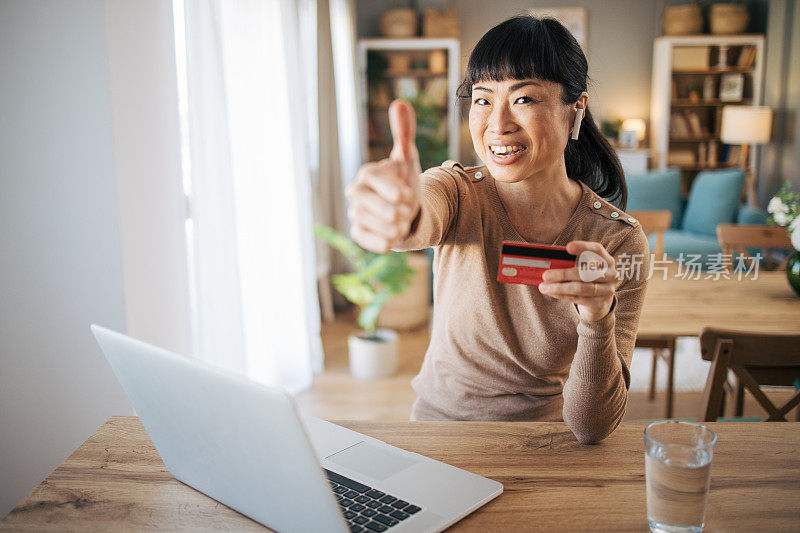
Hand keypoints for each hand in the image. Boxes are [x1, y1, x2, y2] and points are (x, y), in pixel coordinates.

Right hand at [346, 100, 421, 252]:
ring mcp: (355, 213)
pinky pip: (363, 239)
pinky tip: (393, 240)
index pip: (372, 179)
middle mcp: (356, 193)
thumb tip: (400, 102)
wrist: (406, 210)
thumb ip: (403, 132)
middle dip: (393, 211)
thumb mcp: (408, 158)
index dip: (391, 189)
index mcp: (368, 174)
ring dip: (391, 227)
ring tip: (403, 223)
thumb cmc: (404, 182)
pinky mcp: (357, 232)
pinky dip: (380, 241)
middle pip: (366, 204)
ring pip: (367, 223)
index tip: (407, 196)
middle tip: (407, 212)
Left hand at [538, 241, 617, 322]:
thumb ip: (569, 263)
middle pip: (586, 272)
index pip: (596, 249)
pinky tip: (551, 293)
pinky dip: (561, 295)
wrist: (599, 302)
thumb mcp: (582, 269)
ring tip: (544, 287)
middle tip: (546, 275)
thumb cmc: (586, 279)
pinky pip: (578, 299)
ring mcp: (606, 290)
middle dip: (563, 273)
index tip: (568, 247)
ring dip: (559, 287)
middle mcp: (610, 274)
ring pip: (580, 288)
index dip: (583, 247)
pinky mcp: (599, 303)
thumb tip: (547, 262)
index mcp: (606, 259)